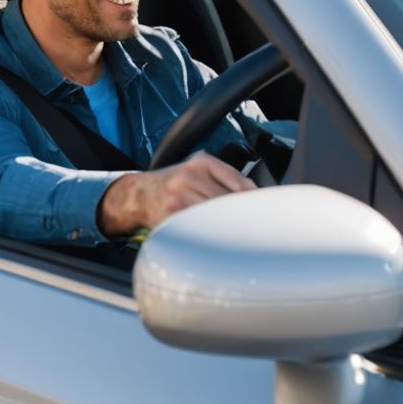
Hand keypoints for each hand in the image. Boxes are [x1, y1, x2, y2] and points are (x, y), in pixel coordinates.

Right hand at [97, 151, 252, 236]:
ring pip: (216, 216)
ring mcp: (180, 197)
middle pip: (229, 201)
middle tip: (255, 229)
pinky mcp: (171, 217)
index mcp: (201, 163)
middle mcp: (190, 177)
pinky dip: (211, 235)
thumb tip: (257, 196)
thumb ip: (224, 177)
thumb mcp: (197, 169)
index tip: (263, 212)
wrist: (139, 194)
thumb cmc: (174, 184)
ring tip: (237, 236)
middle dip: (242, 215)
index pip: (239, 182)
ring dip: (228, 227)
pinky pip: (199, 228)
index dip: (254, 200)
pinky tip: (217, 240)